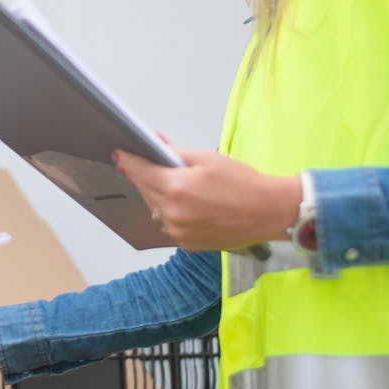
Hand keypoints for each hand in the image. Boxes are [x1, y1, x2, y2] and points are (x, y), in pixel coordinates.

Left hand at [115, 146, 301, 250]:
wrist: (268, 212)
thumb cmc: (242, 182)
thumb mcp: (208, 158)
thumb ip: (176, 153)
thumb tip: (155, 144)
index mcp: (176, 188)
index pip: (140, 172)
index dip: (128, 161)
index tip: (119, 154)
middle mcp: (173, 214)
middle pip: (146, 190)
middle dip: (145, 176)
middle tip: (148, 163)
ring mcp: (178, 231)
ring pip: (155, 207)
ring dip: (157, 194)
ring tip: (175, 183)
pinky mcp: (187, 244)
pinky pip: (169, 223)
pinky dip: (171, 211)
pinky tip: (187, 203)